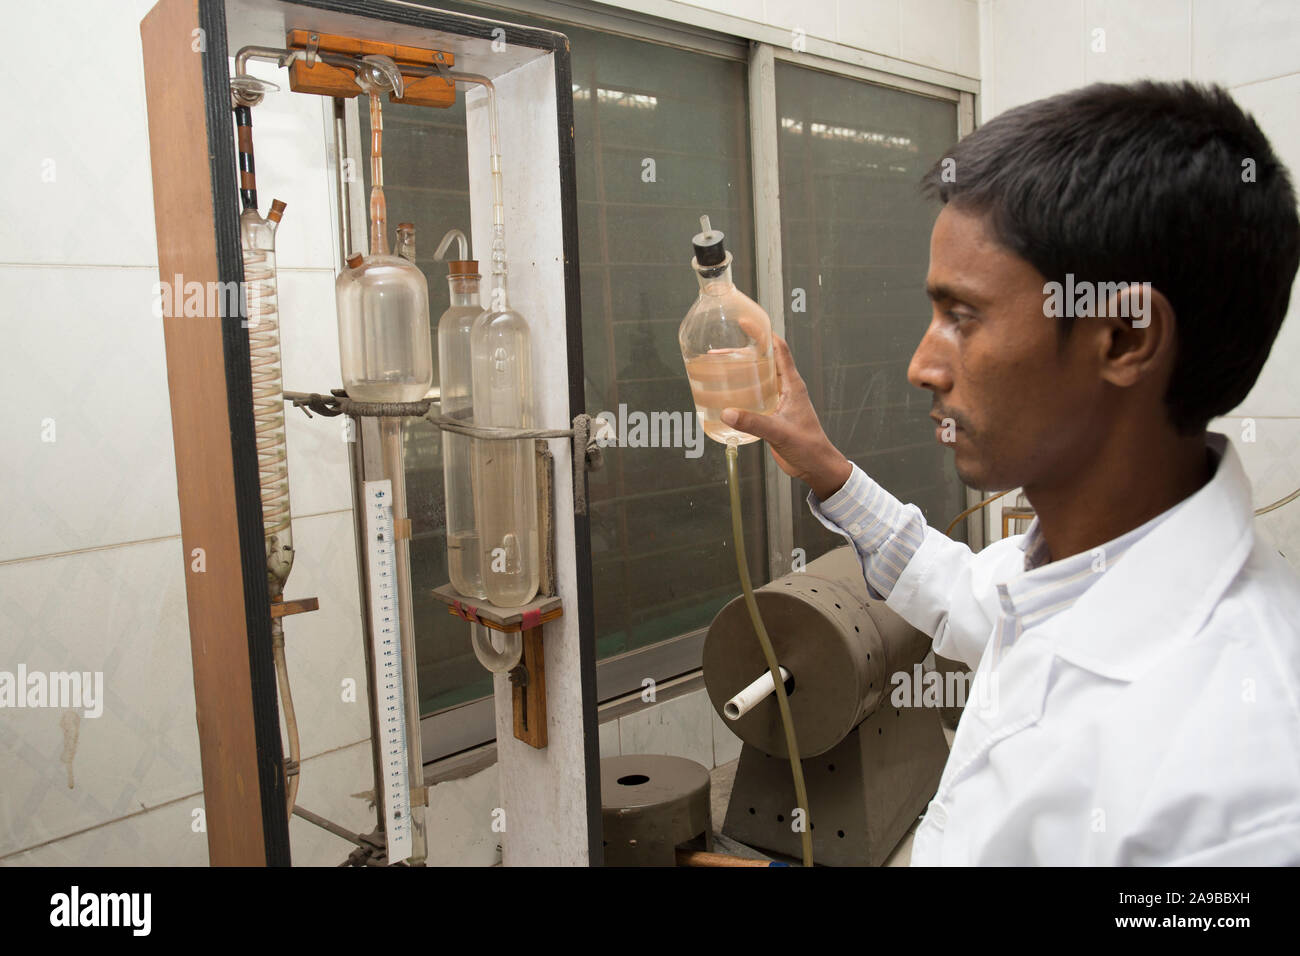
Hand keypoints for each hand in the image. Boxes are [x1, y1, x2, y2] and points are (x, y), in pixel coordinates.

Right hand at [721, 336, 851, 499]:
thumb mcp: (780, 432)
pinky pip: (755, 395)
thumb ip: (754, 422)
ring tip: (719, 368)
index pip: (779, 350)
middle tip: (721, 348)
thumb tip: (728, 412)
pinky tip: (726, 395)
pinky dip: (741, 390)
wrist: (816, 466)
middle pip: (765, 360)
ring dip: (741, 371)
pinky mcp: (772, 413)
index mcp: (793, 385)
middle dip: (744, 351)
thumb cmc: (809, 447)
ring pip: (759, 377)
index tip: (746, 322)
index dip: (763, 333)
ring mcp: (779, 400)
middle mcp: (786, 388)